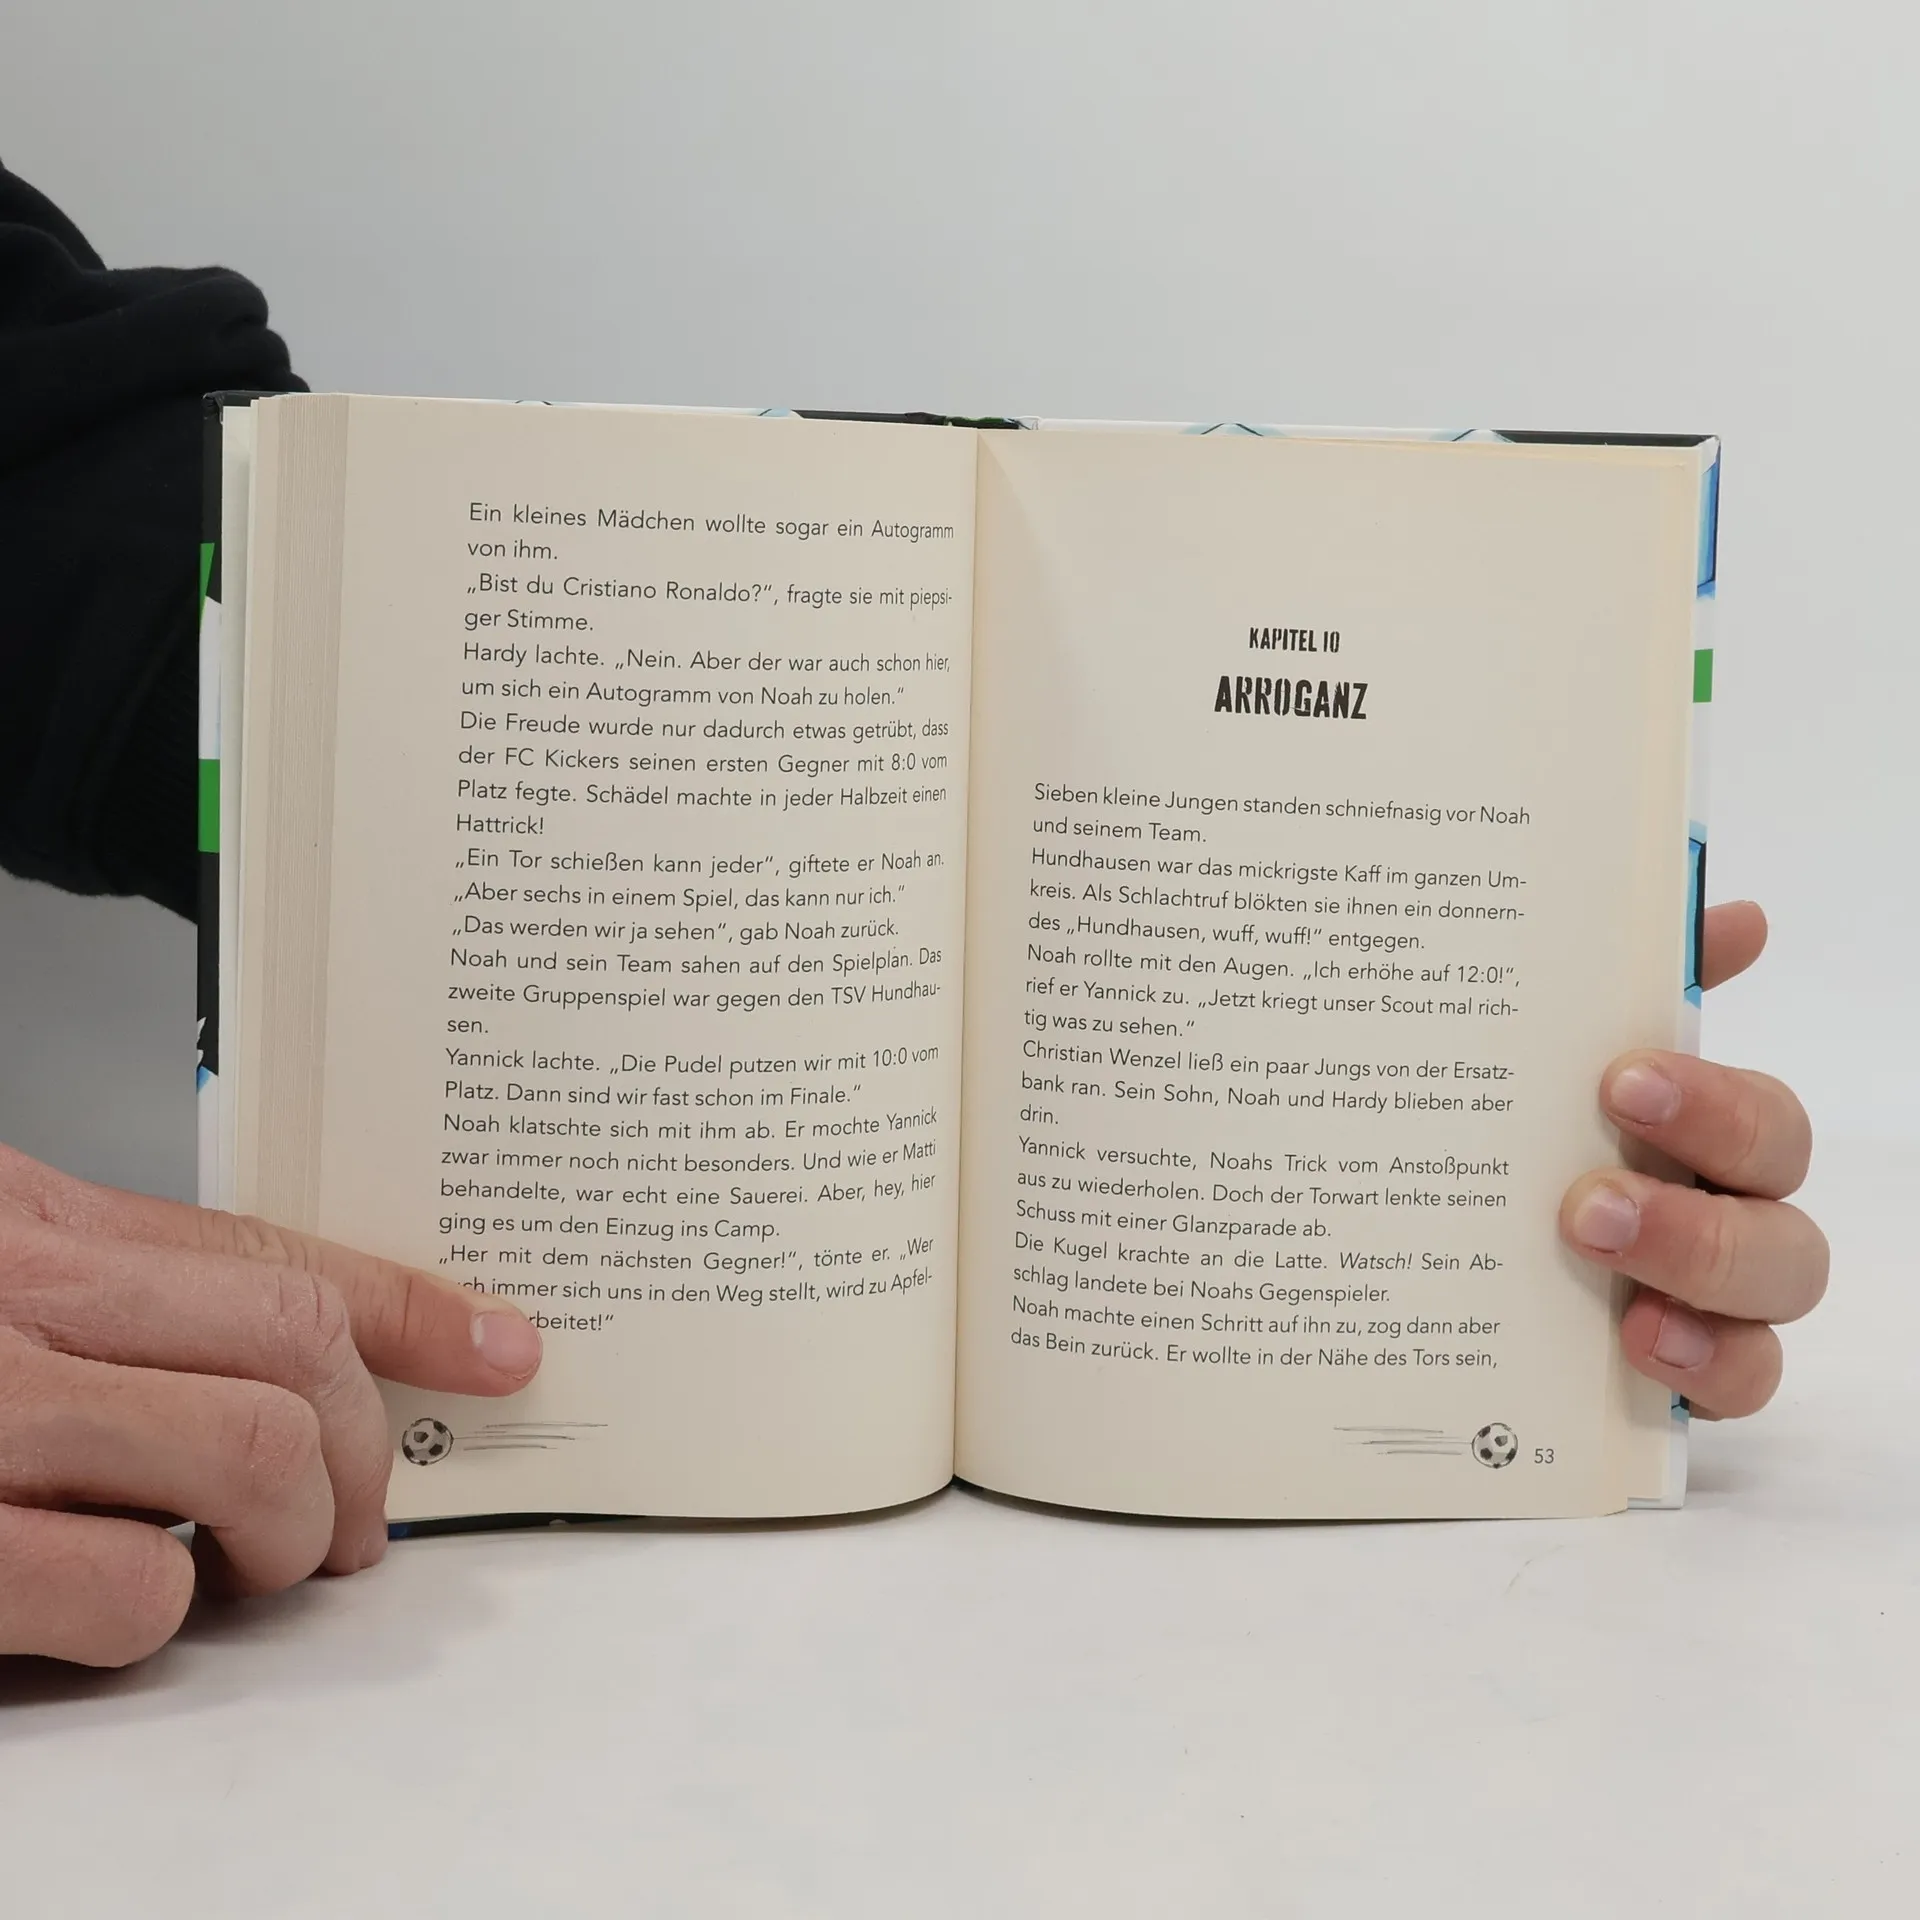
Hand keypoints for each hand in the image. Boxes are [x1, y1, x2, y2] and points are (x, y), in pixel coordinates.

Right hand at [0, 1147, 540, 1665]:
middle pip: (293, 1344)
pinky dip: (156, 1616)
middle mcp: (24, 1296)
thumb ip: (130, 1306)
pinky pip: (139, 1589)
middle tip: (348, 1531)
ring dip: (281, 1537)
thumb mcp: (6, 1289)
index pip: (270, 1251)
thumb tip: (313, 1361)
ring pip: (256, 1452)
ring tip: (233, 1572)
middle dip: (359, 1454)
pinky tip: (107, 1605)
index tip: (499, 1350)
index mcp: (39, 1227)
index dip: (406, 1308)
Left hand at [1560, 900, 1826, 1417]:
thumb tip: (1732, 912)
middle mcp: (1727, 1207)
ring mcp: (1720, 1296)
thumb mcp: (1542, 1071)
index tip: (1619, 1075)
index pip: (1755, 1107)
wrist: (1449, 1278)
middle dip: (1697, 1172)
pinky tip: (1640, 1345)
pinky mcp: (1689, 1375)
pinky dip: (1706, 1365)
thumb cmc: (1530, 1156)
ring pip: (1778, 1285)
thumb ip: (1625, 991)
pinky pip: (1741, 1382)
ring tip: (1596, 1251)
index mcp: (1701, 1134)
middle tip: (1588, 1185)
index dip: (1709, 1091)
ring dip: (1699, 1264)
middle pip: (1775, 1188)